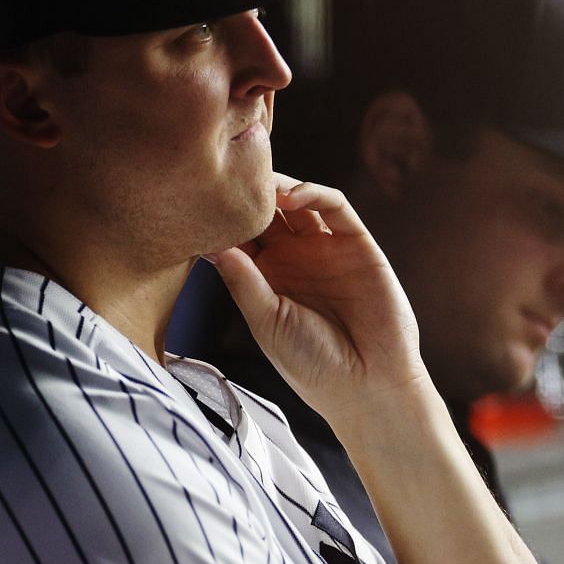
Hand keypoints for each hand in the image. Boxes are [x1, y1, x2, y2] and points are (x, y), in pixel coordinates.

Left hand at [207, 176, 425, 428]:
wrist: (367, 384)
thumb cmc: (313, 364)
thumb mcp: (267, 322)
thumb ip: (242, 281)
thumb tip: (208, 242)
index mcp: (266, 278)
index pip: (238, 236)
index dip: (220, 219)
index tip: (196, 206)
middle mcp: (295, 258)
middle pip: (265, 211)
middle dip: (246, 194)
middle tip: (225, 179)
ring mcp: (325, 248)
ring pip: (298, 201)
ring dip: (277, 186)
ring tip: (256, 183)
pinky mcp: (357, 243)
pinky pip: (335, 206)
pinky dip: (314, 192)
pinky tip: (292, 195)